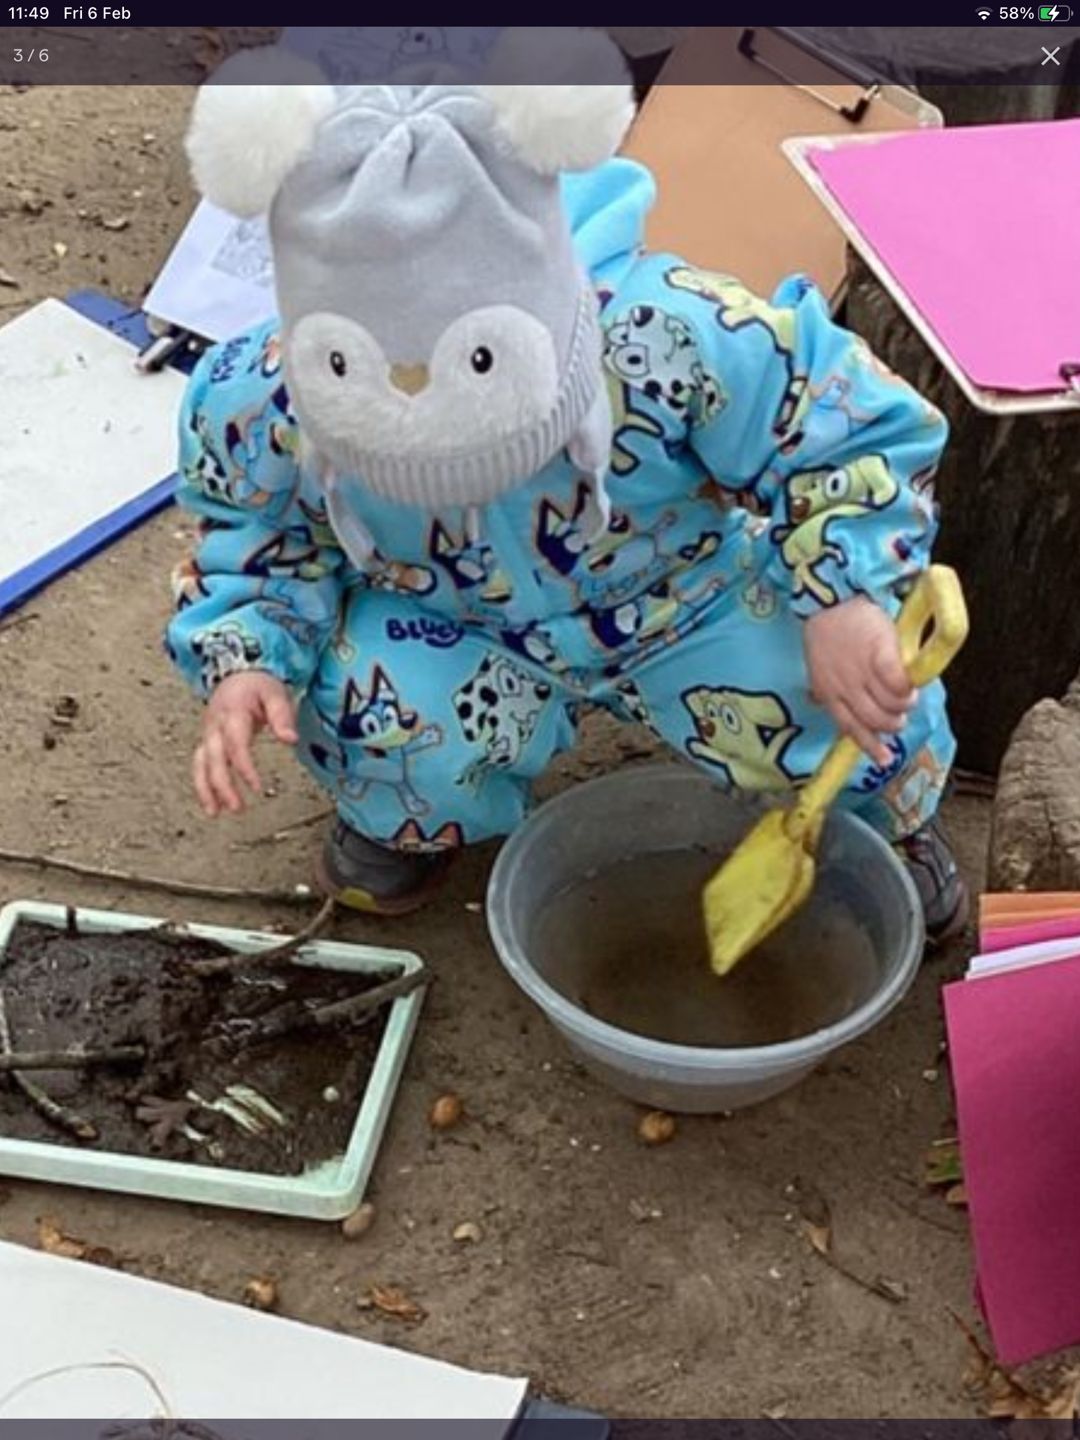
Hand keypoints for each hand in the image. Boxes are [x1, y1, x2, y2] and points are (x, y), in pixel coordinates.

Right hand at [193, 671, 297, 816]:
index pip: (235, 745)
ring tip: (215, 812)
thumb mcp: (275, 694)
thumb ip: (282, 716)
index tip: (256, 786)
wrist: (237, 672)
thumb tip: (290, 739)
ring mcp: (208, 733)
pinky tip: (211, 803)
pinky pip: (199, 764)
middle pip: (214, 759)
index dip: (244, 768)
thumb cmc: (257, 685)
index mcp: (232, 713)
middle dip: (223, 785)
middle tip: (237, 807)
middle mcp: (215, 725)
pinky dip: (202, 784)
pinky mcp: (207, 740)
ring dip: (206, 789)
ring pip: (200, 764)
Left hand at [803, 597, 915, 764]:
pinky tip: (910, 683)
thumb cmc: (828, 632)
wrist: (832, 599)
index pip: (850, 729)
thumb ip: (829, 690)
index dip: (870, 747)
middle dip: (893, 724)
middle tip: (900, 716)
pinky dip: (907, 688)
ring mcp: (861, 672)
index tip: (884, 759)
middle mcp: (844, 688)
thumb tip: (837, 707)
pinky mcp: (880, 654)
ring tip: (908, 697)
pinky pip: (899, 684)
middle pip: (875, 721)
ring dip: (904, 706)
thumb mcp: (821, 668)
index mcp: (829, 693)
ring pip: (891, 706)